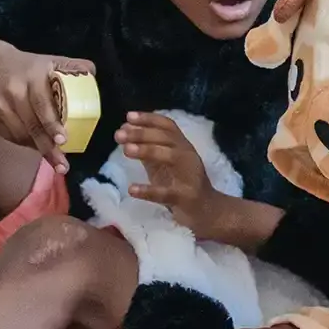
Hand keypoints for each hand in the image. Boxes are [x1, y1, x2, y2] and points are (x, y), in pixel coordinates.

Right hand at [0, 43, 95, 172]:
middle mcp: (12, 91)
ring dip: (36, 146)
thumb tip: (92, 73)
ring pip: (20, 134)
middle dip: (47, 147)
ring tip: (52, 156)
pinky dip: (23, 142)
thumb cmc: (26, 66)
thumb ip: (72, 66)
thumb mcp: (49, 60)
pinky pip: (8, 136)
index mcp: (32, 77)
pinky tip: (33, 144)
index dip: (52, 124)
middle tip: (62, 165)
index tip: (63, 140)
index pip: (42, 103)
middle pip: (31, 125)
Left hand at [116, 112, 223, 230]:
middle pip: (167, 138)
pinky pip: (166, 193)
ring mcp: (189, 176)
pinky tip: (132, 189)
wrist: (208, 211)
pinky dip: (148, 190)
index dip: (148, 119)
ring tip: (126, 150)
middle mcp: (188, 156)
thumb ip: (148, 148)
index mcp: (182, 146)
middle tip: (119, 134)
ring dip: (147, 151)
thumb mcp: (165, 164)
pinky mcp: (186, 197)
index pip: (168, 126)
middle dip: (142, 133)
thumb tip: (126, 131)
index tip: (128, 117)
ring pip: (170, 157)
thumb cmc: (183, 185)